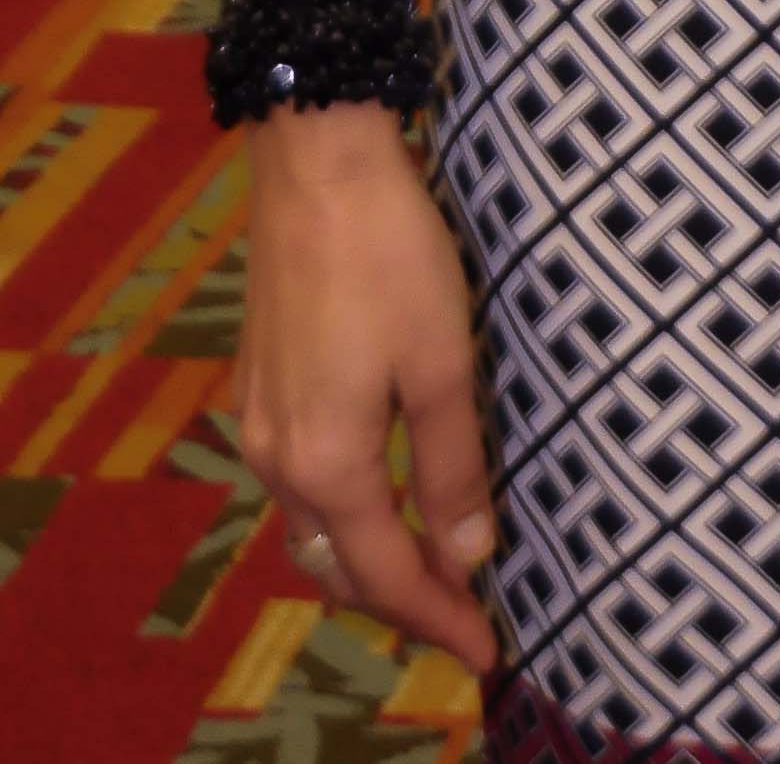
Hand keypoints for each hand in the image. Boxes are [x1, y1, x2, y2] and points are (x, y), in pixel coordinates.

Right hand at [230, 108, 498, 670]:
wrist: (315, 164)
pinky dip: (342, 509)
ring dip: (366, 557)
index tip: (489, 650)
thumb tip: (467, 553)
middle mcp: (276, 459)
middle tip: (465, 616)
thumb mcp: (442, 362)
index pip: (388, 574)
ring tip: (428, 567)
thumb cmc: (390, 257)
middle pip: (339, 563)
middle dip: (401, 598)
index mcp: (326, 464)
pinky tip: (377, 492)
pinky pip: (299, 480)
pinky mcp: (258, 383)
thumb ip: (451, 464)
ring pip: (313, 525)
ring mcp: (258, 420)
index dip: (440, 617)